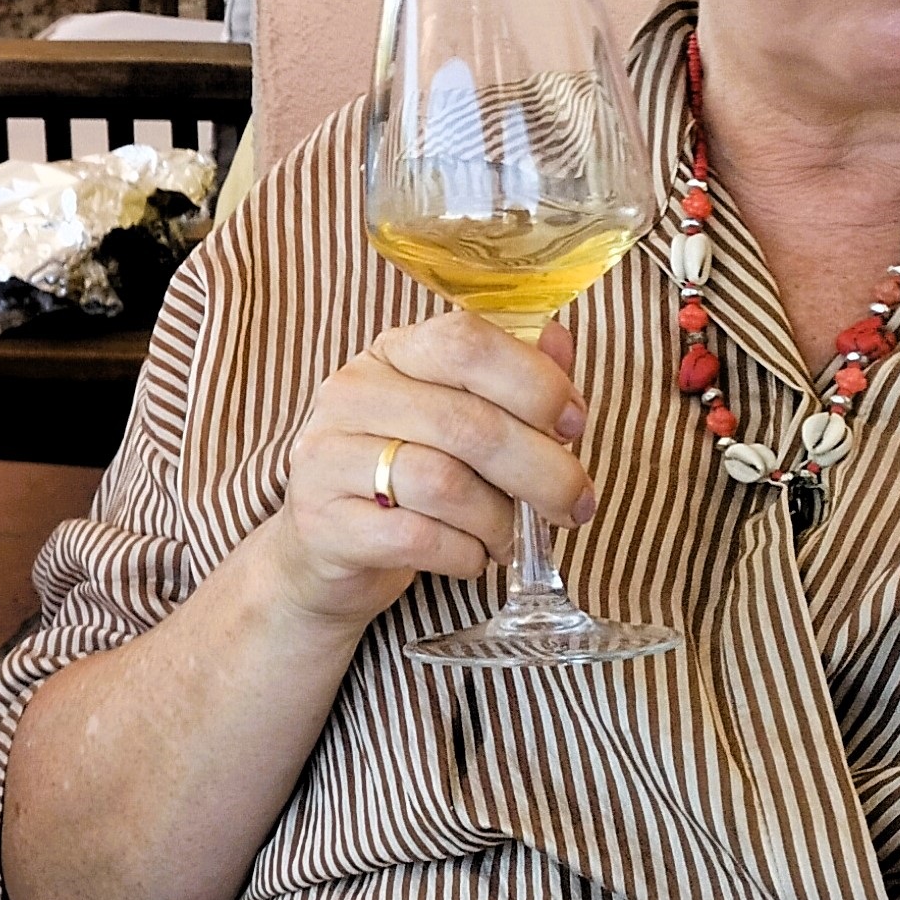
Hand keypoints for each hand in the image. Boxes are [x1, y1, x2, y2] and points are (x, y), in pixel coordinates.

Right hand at [265, 318, 594, 625]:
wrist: (324, 549)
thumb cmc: (406, 476)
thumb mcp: (456, 417)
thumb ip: (510, 380)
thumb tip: (559, 342)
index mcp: (392, 354)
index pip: (466, 342)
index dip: (535, 382)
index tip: (574, 424)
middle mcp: (352, 395)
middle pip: (468, 423)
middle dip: (542, 471)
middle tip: (575, 506)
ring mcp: (329, 458)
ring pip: (444, 484)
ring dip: (500, 521)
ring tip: (511, 538)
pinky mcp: (324, 524)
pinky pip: (416, 538)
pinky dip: (464, 555)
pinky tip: (473, 557)